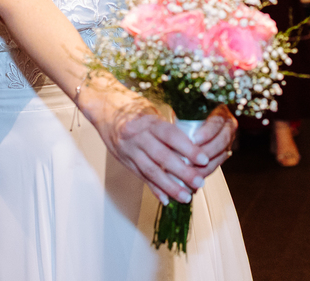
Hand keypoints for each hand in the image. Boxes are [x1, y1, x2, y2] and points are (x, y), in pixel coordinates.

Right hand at [88, 83, 233, 205]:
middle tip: (199, 182)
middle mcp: (137, 137)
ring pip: (151, 171)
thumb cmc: (133, 109)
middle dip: (182, 172)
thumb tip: (194, 144)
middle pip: (162, 157)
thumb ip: (167, 128)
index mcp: (148, 122)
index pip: (170, 135)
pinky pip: (141, 177)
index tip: (203, 159)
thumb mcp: (151, 112)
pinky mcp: (125, 161)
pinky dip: (155, 189)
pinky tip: (166, 200)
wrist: (105, 110)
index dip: (188, 148)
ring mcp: (129, 151)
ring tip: (186, 196)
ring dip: (170, 186)